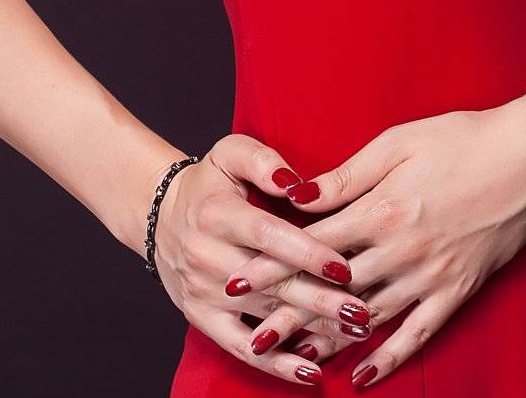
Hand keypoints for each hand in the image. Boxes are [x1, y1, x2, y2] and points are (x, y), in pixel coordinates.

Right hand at [152, 133, 377, 384]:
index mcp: (219, 214)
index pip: (268, 237)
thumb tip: (294, 183)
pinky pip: (240, 348)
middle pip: (273, 284)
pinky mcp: (202, 318)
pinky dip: (276, 363)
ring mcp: (204, 292)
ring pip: (265, 318)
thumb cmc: (210, 183)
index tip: (345, 267)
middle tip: (363, 312)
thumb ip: (263, 160)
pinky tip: (311, 372)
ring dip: (313, 330)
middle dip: (322, 301)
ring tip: (356, 334)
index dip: (307, 253)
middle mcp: (209, 256)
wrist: (161, 217)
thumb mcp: (230, 153)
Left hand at [231, 88, 525, 384]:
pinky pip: (418, 333)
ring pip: (368, 318)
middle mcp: (402, 251)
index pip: (313, 245)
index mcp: (383, 209)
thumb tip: (299, 196)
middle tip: (252, 335)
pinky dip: (389, 358)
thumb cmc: (462, 138)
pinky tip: (363, 376)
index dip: (272, 264)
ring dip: (328, 340)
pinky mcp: (458, 290)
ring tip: (291, 358)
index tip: (237, 280)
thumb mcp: (398, 142)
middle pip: (332, 290)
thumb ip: (347, 175)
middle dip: (289, 313)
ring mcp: (431, 276)